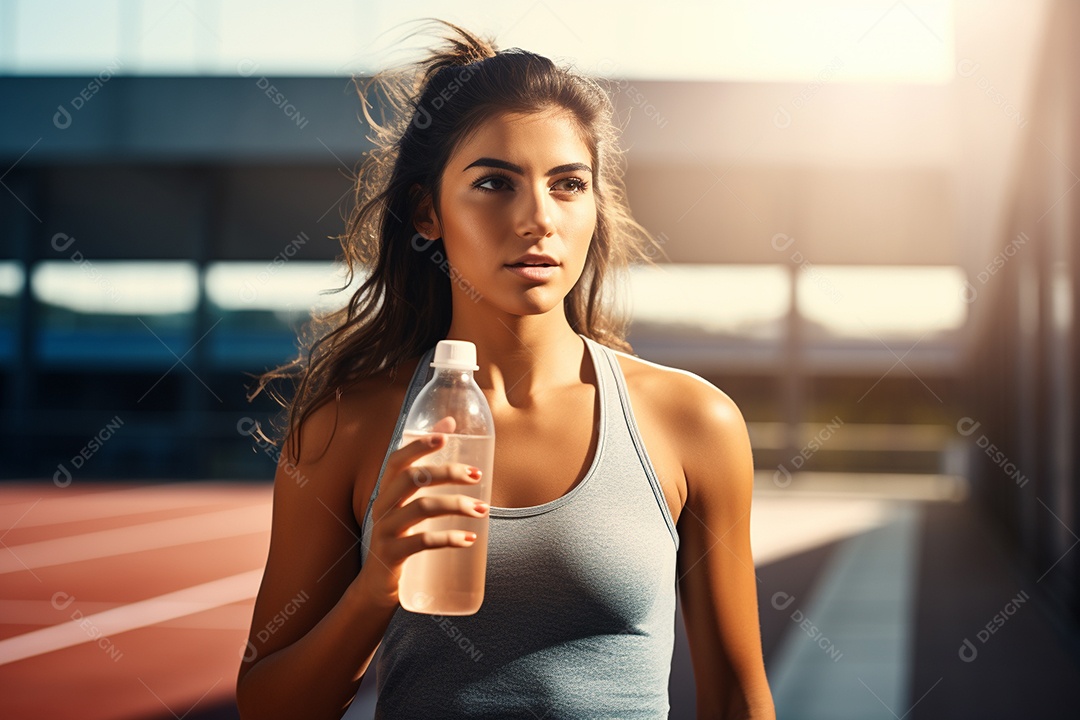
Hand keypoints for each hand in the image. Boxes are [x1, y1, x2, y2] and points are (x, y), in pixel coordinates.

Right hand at [352, 416, 486, 609]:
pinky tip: (469, 539)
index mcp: (386, 491)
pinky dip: (449, 539)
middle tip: (477, 475)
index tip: (445, 435)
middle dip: (447, 473)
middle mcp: (382, 507)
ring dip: (456, 505)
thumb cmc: (402, 537)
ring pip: (421, 508)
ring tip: (482, 510)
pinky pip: (422, 542)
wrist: (377, 587)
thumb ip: (427, 468)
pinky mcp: (392, 556)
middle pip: (412, 479)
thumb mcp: (409, 505)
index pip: (397, 460)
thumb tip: (450, 422)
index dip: (418, 445)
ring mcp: (385, 532)